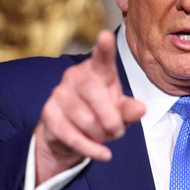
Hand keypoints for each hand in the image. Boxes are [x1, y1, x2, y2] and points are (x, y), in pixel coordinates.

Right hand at [34, 30, 145, 184]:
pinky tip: (102, 154)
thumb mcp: (119, 111)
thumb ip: (129, 110)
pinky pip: (72, 135)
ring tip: (105, 137)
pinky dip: (91, 149)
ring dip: (101, 135)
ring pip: (86, 120)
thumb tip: (140, 108)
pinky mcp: (49, 112)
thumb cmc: (100, 113)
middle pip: (96, 96)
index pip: (102, 57)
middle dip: (111, 120)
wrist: (69, 133)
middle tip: (118, 132)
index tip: (106, 36)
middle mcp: (75, 76)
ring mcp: (59, 93)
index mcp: (97, 70)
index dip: (104, 48)